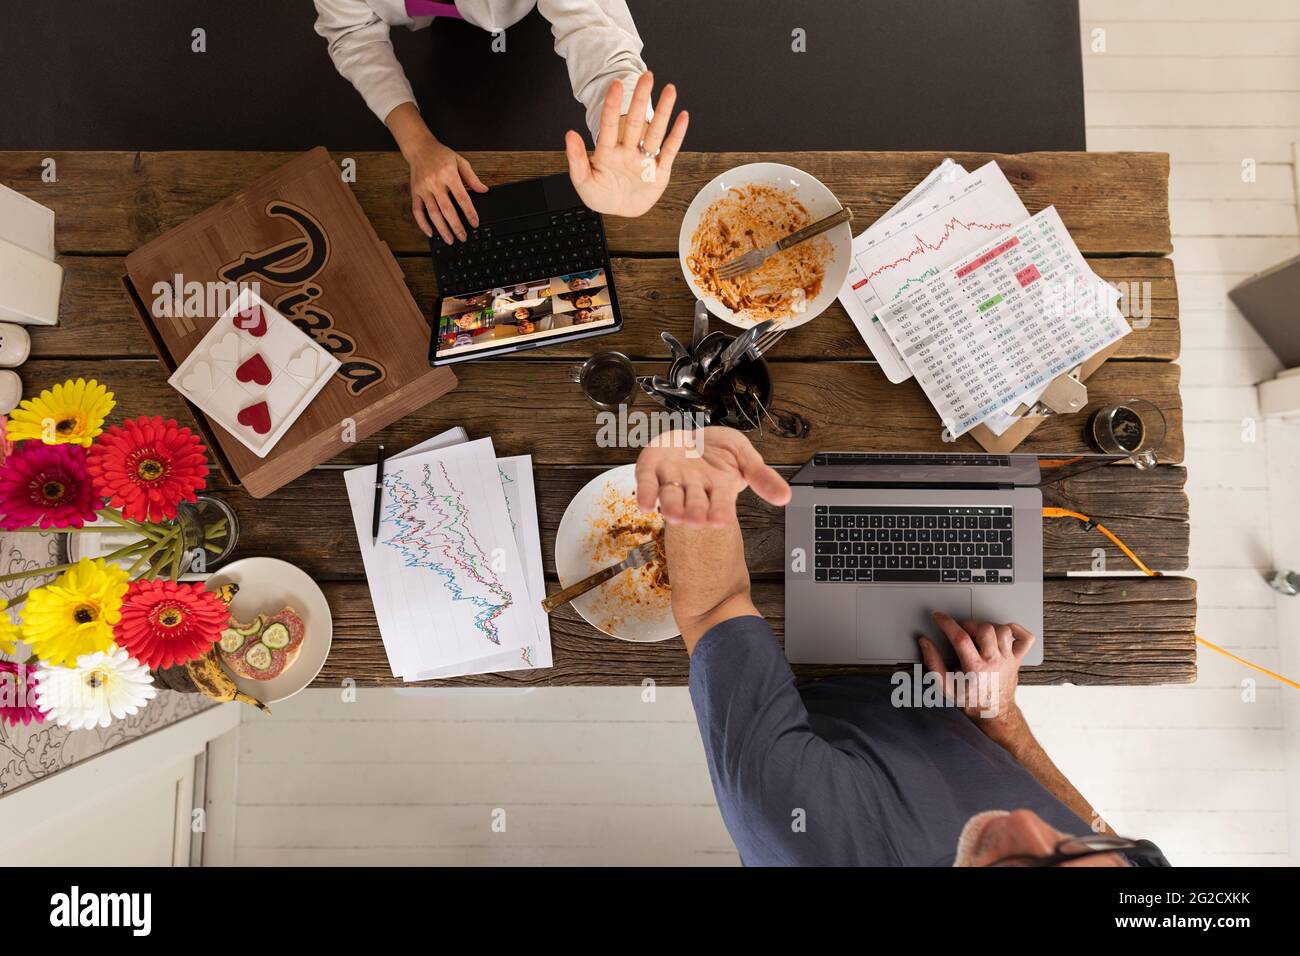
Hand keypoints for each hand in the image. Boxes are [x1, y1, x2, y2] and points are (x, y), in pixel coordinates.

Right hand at [405, 136, 488, 242]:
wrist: (419, 148)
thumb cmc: (441, 155)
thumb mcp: (460, 161)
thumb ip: (472, 178)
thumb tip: (484, 190)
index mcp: (448, 174)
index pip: (462, 198)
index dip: (469, 212)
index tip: (475, 223)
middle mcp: (435, 182)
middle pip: (447, 209)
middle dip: (456, 226)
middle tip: (463, 237)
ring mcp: (423, 188)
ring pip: (433, 213)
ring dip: (442, 229)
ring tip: (450, 240)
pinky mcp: (415, 192)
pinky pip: (417, 211)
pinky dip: (422, 223)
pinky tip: (430, 233)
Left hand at [565, 71, 687, 217]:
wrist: (619, 211)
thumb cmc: (601, 195)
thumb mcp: (583, 182)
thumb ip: (576, 159)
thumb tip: (570, 134)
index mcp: (608, 152)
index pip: (609, 126)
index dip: (612, 106)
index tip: (615, 85)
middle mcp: (627, 151)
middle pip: (635, 122)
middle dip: (641, 99)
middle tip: (647, 76)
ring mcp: (644, 160)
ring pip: (655, 132)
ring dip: (663, 112)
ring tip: (669, 90)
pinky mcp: (660, 171)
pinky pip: (669, 151)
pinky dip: (677, 135)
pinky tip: (683, 117)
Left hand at [634, 426, 789, 526]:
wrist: (692, 436)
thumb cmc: (718, 449)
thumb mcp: (746, 456)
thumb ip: (762, 476)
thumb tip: (785, 496)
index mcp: (718, 486)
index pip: (721, 503)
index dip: (720, 510)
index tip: (721, 520)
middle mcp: (694, 487)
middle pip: (694, 503)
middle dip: (695, 511)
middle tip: (696, 520)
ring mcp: (672, 478)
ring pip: (670, 496)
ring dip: (670, 506)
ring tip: (673, 514)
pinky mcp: (652, 469)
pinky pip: (646, 482)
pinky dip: (644, 492)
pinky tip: (644, 503)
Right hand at [918, 612, 1035, 726]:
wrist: (995, 714)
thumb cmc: (971, 701)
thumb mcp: (945, 687)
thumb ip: (933, 663)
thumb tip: (925, 643)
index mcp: (975, 669)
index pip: (960, 638)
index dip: (947, 623)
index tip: (939, 617)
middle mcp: (994, 662)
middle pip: (985, 629)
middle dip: (970, 624)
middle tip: (962, 631)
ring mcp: (1008, 660)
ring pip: (1002, 630)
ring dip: (989, 627)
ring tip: (979, 635)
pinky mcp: (1018, 660)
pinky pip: (1025, 638)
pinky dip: (1016, 630)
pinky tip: (1003, 633)